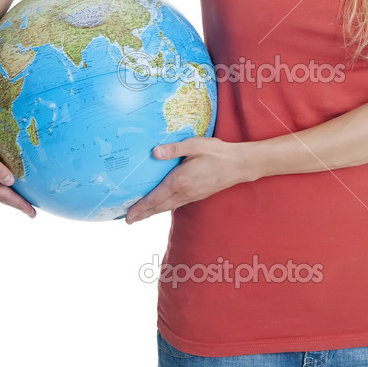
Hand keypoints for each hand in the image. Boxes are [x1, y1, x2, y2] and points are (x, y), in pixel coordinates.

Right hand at [0, 120, 36, 217]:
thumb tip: (10, 182)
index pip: (4, 196)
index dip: (19, 204)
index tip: (32, 213)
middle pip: (0, 197)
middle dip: (16, 204)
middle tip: (31, 212)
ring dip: (8, 197)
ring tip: (22, 202)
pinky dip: (0, 189)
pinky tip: (6, 186)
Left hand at [125, 136, 251, 222]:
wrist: (239, 165)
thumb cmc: (217, 153)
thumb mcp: (195, 145)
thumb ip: (174, 149)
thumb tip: (154, 152)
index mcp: (180, 180)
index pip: (156, 198)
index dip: (140, 207)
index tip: (128, 215)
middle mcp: (184, 192)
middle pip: (159, 207)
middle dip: (142, 214)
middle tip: (128, 220)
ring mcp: (192, 196)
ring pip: (167, 207)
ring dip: (152, 212)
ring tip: (140, 216)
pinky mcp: (197, 196)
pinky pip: (176, 204)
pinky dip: (164, 207)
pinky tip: (161, 205)